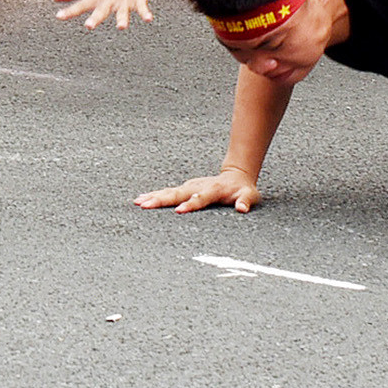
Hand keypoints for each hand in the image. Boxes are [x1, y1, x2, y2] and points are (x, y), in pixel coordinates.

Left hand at [53, 0, 153, 29]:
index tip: (58, 16)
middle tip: (88, 25)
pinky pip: (142, 8)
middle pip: (101, 10)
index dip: (69, 10)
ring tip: (121, 26)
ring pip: (122, 11)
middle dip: (95, 18)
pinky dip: (145, 13)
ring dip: (121, 18)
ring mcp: (123, 0)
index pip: (81, 5)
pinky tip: (148, 19)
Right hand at [133, 167, 260, 213]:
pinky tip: (141, 201)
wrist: (236, 175)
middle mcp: (197, 186)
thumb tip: (242, 208)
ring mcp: (189, 186)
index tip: (178, 211)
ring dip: (153, 197)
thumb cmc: (242, 189)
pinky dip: (153, 196)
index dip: (190, 204)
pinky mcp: (184, 189)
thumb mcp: (249, 195)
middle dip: (161, 199)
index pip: (200, 198)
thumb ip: (246, 201)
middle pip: (177, 193)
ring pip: (169, 191)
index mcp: (212, 189)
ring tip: (138, 202)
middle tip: (145, 205)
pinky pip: (167, 192)